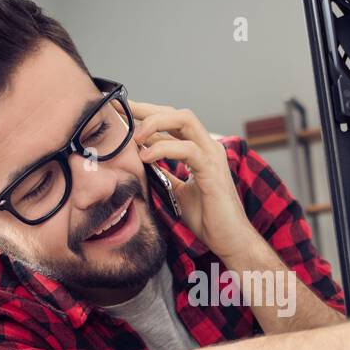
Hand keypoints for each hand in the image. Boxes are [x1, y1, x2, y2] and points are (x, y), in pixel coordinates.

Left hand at [128, 100, 256, 259]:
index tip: (122, 112)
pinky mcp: (212, 170)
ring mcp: (212, 155)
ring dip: (154, 124)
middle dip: (147, 109)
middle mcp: (208, 147)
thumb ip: (165, 173)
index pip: (173, 121)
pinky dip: (163, 149)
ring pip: (184, 120)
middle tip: (121, 112)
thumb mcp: (178, 190)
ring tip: (133, 137)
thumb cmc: (208, 217)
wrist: (229, 239)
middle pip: (177, 113)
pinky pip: (187, 149)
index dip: (147, 114)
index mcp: (201, 150)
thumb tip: (143, 160)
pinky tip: (145, 157)